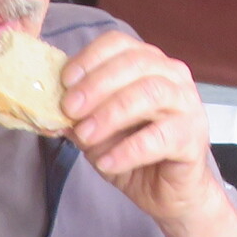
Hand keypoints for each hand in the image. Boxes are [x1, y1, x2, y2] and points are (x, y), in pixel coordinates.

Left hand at [60, 32, 218, 228]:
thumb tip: (44, 107)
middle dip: (97, 85)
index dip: (90, 59)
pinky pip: (161, 137)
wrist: (169, 192)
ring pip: (150, 93)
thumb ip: (77, 115)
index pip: (119, 44)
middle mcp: (172, 77)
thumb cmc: (135, 152)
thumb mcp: (97, 130)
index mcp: (148, 64)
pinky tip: (106, 162)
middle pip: (135, 64)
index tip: (64, 82)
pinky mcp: (192, 137)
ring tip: (85, 136)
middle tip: (69, 109)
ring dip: (111, 113)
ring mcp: (187, 105)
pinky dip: (128, 150)